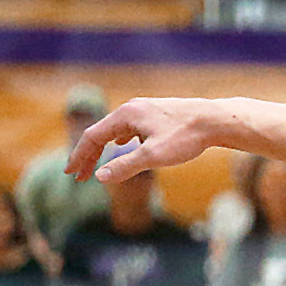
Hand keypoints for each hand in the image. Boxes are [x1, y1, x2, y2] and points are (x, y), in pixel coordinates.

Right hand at [69, 97, 220, 182]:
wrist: (215, 120)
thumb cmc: (186, 138)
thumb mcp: (154, 156)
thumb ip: (126, 166)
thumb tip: (100, 177)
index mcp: (125, 115)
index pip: (92, 137)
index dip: (79, 156)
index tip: (70, 173)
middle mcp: (131, 109)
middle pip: (101, 133)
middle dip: (88, 155)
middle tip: (78, 175)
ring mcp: (145, 110)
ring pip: (115, 130)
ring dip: (103, 148)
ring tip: (95, 164)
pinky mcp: (157, 114)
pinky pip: (130, 128)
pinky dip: (120, 139)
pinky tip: (123, 144)